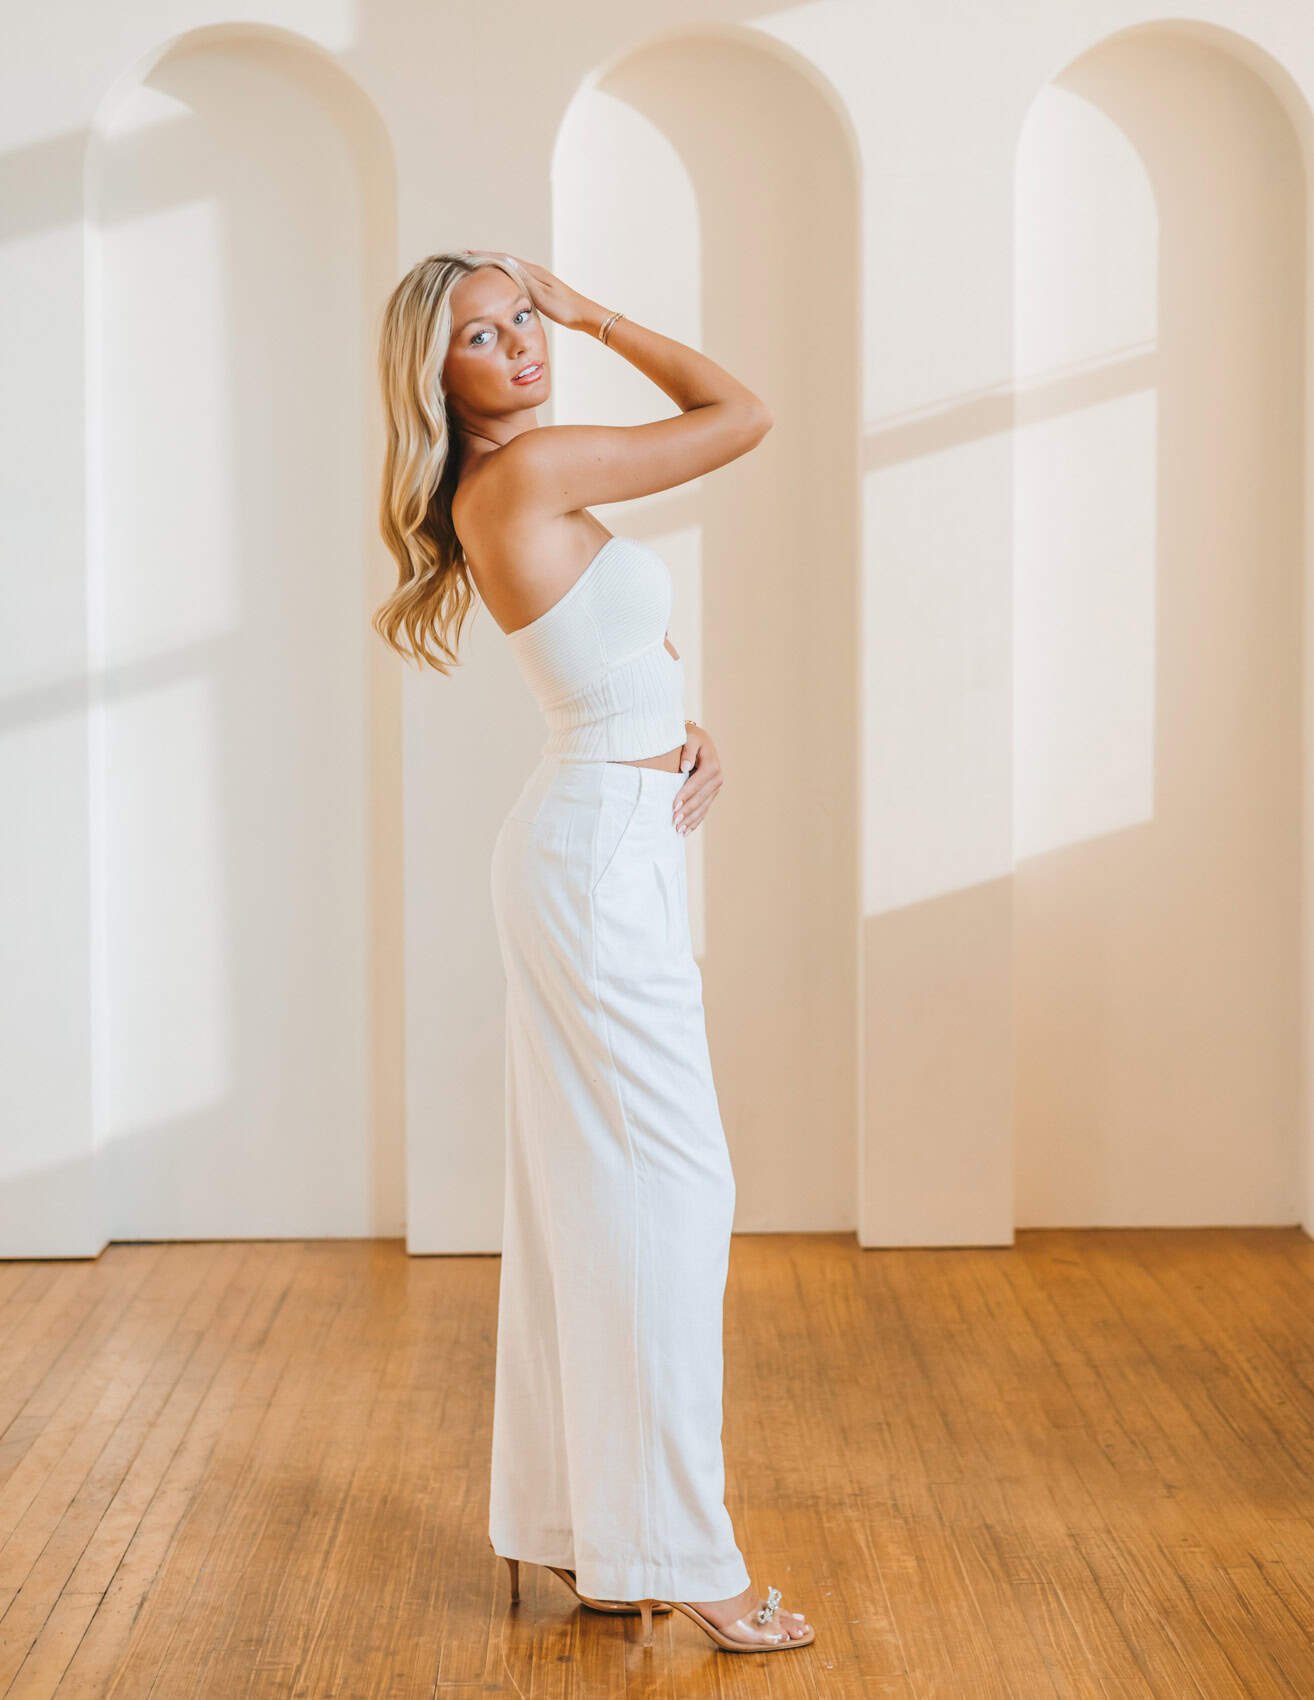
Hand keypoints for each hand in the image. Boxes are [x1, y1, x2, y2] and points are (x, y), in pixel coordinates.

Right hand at [464, 251, 601, 333]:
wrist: (582, 315)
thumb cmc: (563, 307)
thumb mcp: (541, 295)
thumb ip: (524, 280)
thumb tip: (506, 264)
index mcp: (532, 271)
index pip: (503, 259)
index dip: (484, 256)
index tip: (467, 254)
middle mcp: (533, 271)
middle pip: (504, 260)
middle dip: (485, 258)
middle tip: (466, 258)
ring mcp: (537, 279)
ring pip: (509, 268)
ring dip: (493, 266)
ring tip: (477, 267)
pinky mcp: (539, 288)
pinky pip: (515, 278)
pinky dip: (503, 276)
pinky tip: (499, 282)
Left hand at [673, 721, 722, 834]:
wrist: (698, 739)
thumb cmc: (689, 737)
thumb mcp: (688, 738)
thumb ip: (688, 750)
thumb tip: (686, 766)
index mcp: (712, 765)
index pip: (697, 783)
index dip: (685, 795)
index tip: (674, 806)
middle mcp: (717, 777)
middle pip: (701, 798)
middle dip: (688, 811)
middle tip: (674, 823)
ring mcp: (715, 787)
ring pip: (703, 807)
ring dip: (691, 820)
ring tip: (679, 831)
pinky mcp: (711, 793)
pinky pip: (704, 809)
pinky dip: (695, 821)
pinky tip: (687, 831)